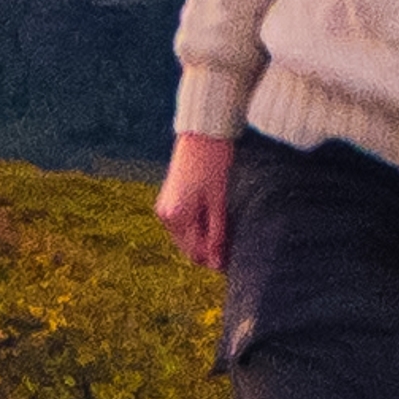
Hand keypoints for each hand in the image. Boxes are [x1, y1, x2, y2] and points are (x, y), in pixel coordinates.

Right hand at [155, 129, 235, 271]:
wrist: (202, 133)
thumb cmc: (213, 164)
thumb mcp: (218, 202)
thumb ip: (217, 234)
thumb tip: (217, 264)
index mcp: (176, 217)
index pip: (195, 252)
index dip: (215, 259)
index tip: (233, 262)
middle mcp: (165, 215)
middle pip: (188, 247)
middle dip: (209, 250)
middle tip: (233, 248)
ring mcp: (165, 206)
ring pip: (186, 236)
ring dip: (203, 238)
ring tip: (226, 233)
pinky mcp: (169, 198)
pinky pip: (183, 223)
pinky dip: (198, 226)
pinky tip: (214, 221)